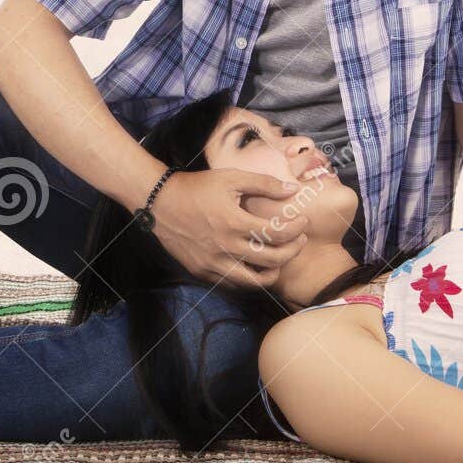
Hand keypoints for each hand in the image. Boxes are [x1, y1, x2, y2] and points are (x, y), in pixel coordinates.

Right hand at [149, 168, 309, 288]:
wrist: (159, 202)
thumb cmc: (197, 187)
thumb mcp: (231, 178)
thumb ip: (264, 184)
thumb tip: (293, 190)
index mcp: (234, 223)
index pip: (277, 234)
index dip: (296, 230)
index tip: (303, 223)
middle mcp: (225, 248)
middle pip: (271, 261)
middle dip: (292, 251)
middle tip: (299, 241)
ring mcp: (212, 264)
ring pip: (253, 282)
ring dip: (273, 273)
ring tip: (281, 260)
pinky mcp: (202, 272)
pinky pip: (232, 283)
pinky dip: (249, 278)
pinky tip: (255, 265)